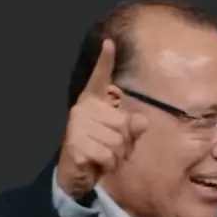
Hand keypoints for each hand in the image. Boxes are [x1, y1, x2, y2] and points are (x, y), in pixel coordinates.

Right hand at [56, 38, 146, 199]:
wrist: (75, 174)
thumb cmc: (99, 151)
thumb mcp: (120, 139)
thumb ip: (132, 127)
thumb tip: (141, 121)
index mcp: (93, 102)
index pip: (100, 79)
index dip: (105, 61)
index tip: (109, 43)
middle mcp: (83, 109)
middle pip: (122, 122)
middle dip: (124, 142)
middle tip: (112, 150)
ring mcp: (78, 126)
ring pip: (116, 140)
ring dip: (117, 155)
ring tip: (105, 157)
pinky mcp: (76, 144)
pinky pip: (107, 154)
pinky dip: (109, 164)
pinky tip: (99, 164)